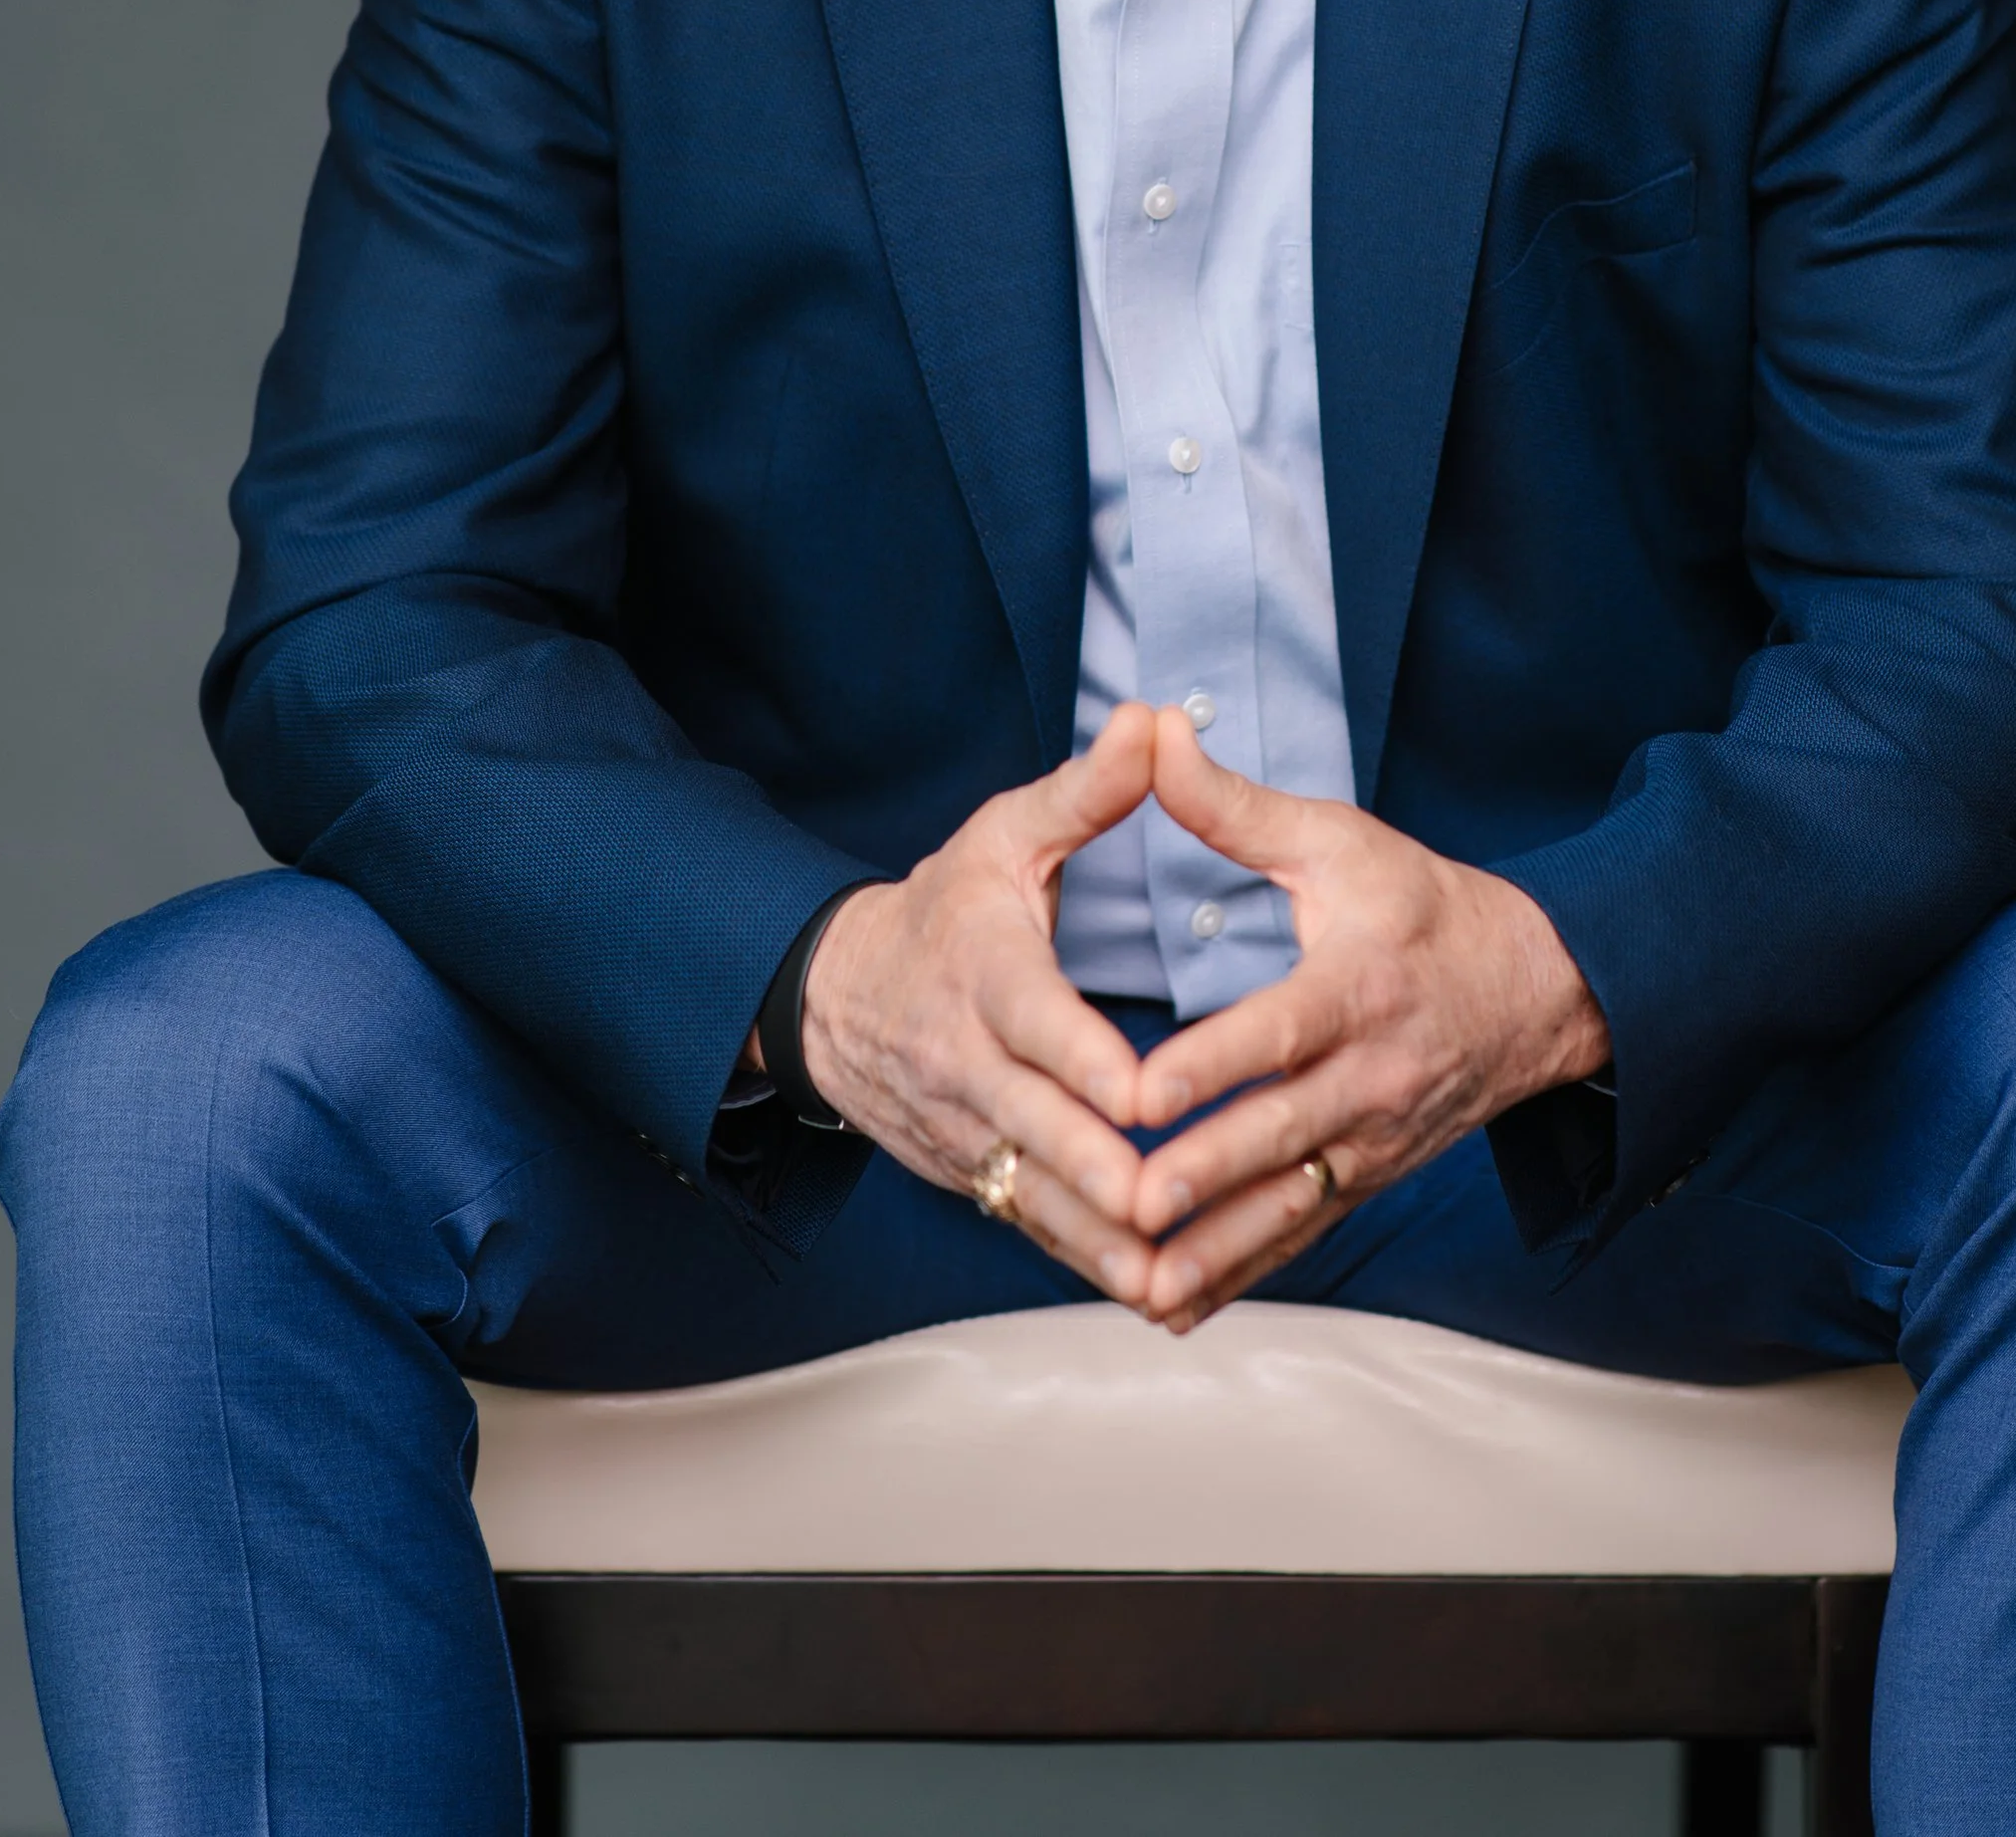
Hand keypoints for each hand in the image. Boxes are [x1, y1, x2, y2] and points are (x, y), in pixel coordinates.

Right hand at [794, 702, 1158, 1303]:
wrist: (839, 995)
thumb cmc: (947, 906)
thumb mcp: (1007, 834)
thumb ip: (1089, 791)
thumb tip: (1157, 723)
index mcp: (986, 974)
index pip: (1038, 1026)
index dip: (1089, 1063)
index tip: (1147, 1094)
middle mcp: (970, 1064)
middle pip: (1039, 1132)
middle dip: (1105, 1176)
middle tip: (1174, 1208)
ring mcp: (968, 1131)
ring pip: (1037, 1199)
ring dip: (1104, 1242)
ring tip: (1177, 1276)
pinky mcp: (977, 1176)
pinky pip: (1035, 1227)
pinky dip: (1090, 1261)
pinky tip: (1158, 1292)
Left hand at [1127, 704, 1607, 1325]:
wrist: (1537, 989)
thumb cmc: (1423, 906)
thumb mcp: (1338, 841)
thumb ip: (1234, 806)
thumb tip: (1155, 733)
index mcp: (1357, 987)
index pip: (1278, 1032)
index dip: (1212, 1065)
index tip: (1142, 1092)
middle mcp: (1369, 1076)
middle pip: (1277, 1135)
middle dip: (1201, 1176)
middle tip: (1127, 1203)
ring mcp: (1371, 1141)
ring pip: (1285, 1206)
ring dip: (1211, 1248)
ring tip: (1136, 1281)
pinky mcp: (1364, 1180)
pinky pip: (1297, 1237)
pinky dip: (1237, 1275)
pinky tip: (1168, 1305)